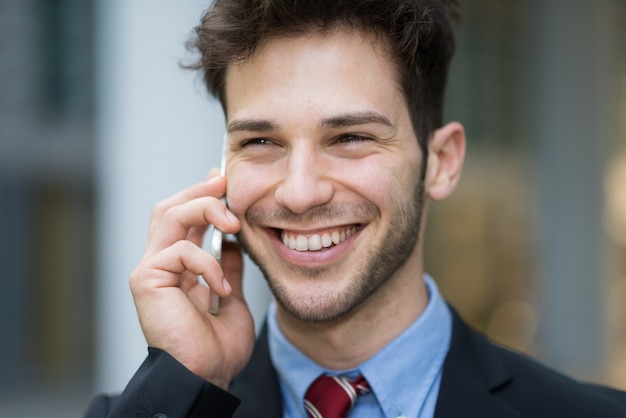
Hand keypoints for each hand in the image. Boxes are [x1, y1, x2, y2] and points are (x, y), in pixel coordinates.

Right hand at [129, 172, 254, 388]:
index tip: (223, 180)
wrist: (205, 377)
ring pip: (168, 215)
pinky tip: (221, 286)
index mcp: (178, 268)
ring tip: (232, 221)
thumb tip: (234, 243)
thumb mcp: (230, 296)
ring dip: (203, 209)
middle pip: (170, 208)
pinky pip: (180, 251)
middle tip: (225, 184)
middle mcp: (159, 264)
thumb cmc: (216, 347)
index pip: (184, 219)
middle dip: (199, 192)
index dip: (201, 195)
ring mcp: (150, 271)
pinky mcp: (146, 280)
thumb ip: (228, 268)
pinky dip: (207, 262)